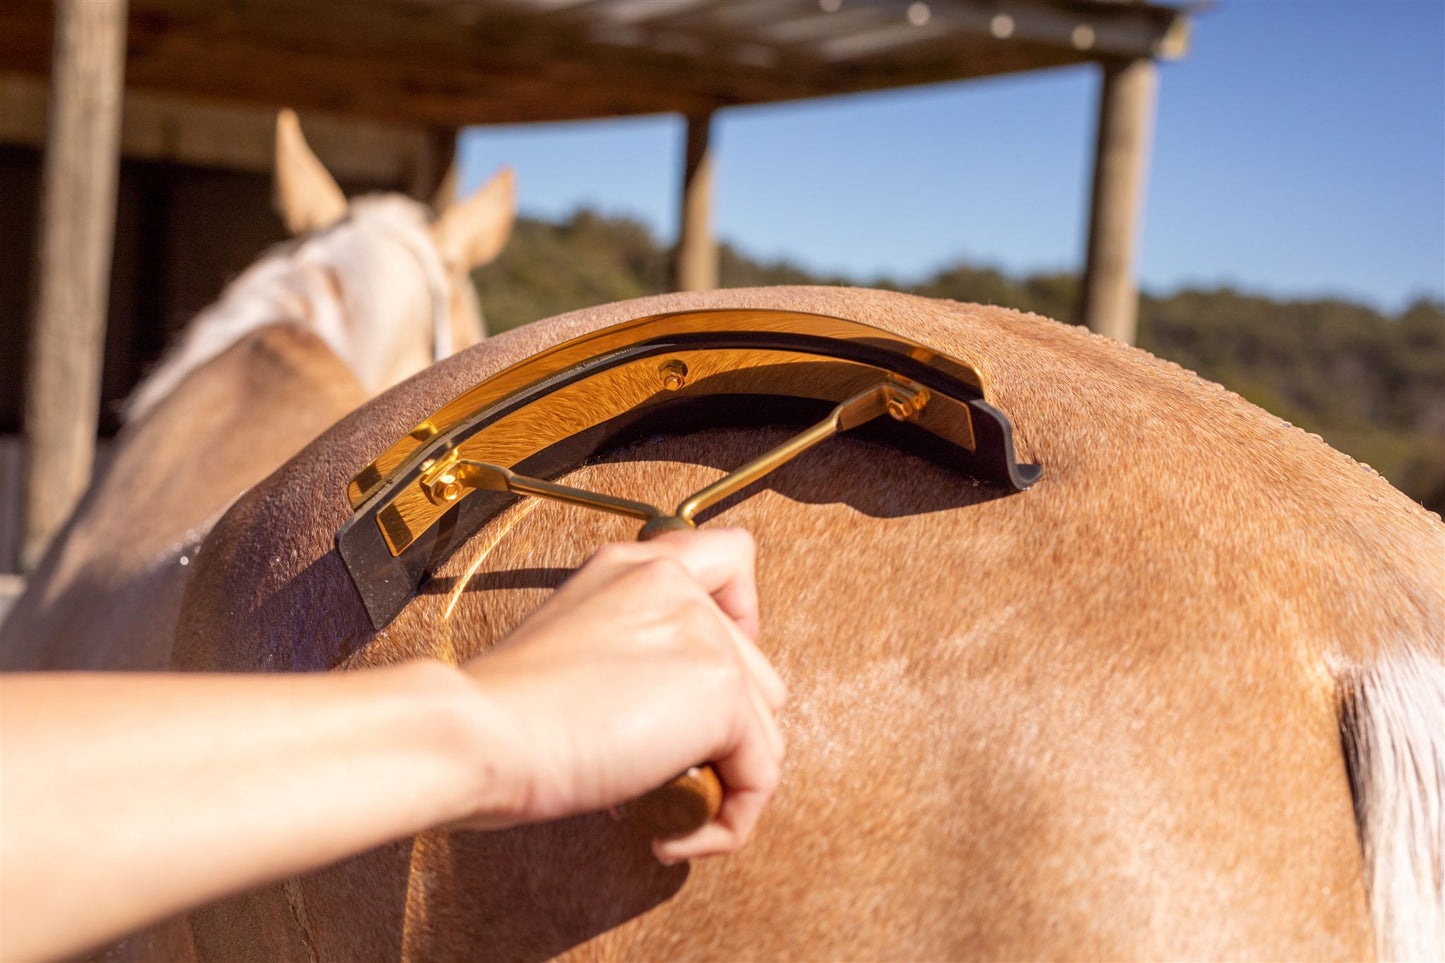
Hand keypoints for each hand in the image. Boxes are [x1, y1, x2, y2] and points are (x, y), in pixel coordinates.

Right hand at [455, 527, 786, 861]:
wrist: (479, 733)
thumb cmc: (501, 711)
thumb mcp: (571, 644)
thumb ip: (632, 649)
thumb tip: (674, 710)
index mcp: (638, 567)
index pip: (731, 560)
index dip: (742, 617)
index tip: (706, 673)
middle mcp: (678, 586)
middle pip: (756, 670)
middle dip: (723, 731)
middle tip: (661, 768)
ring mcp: (705, 636)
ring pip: (764, 729)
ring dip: (724, 781)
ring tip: (662, 807)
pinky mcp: (720, 694)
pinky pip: (759, 778)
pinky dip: (728, 821)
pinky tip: (671, 837)